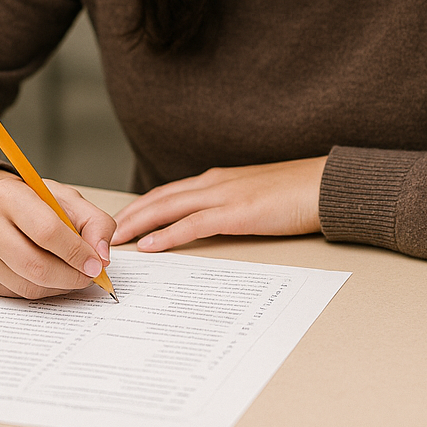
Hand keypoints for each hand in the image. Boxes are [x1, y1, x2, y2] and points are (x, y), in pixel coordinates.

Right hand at [0, 170, 117, 299]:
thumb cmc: (35, 202)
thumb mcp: (68, 200)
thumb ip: (95, 223)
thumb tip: (102, 257)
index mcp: (7, 194)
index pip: (47, 231)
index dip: (76, 252)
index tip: (96, 264)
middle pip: (35, 265)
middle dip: (70, 276)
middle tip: (89, 276)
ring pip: (27, 285)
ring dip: (58, 286)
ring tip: (72, 274)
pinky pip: (16, 295)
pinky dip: (40, 290)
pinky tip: (48, 275)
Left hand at [110, 157, 327, 251]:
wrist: (324, 185)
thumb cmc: (297, 192)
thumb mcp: (257, 196)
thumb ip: (233, 205)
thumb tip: (216, 224)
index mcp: (219, 179)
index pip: (170, 192)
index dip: (143, 207)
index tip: (122, 222)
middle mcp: (215, 183)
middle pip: (160, 198)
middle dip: (130, 216)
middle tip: (102, 233)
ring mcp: (224, 195)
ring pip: (168, 208)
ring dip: (138, 225)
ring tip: (114, 240)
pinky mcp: (236, 212)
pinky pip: (192, 225)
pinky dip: (167, 235)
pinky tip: (150, 247)